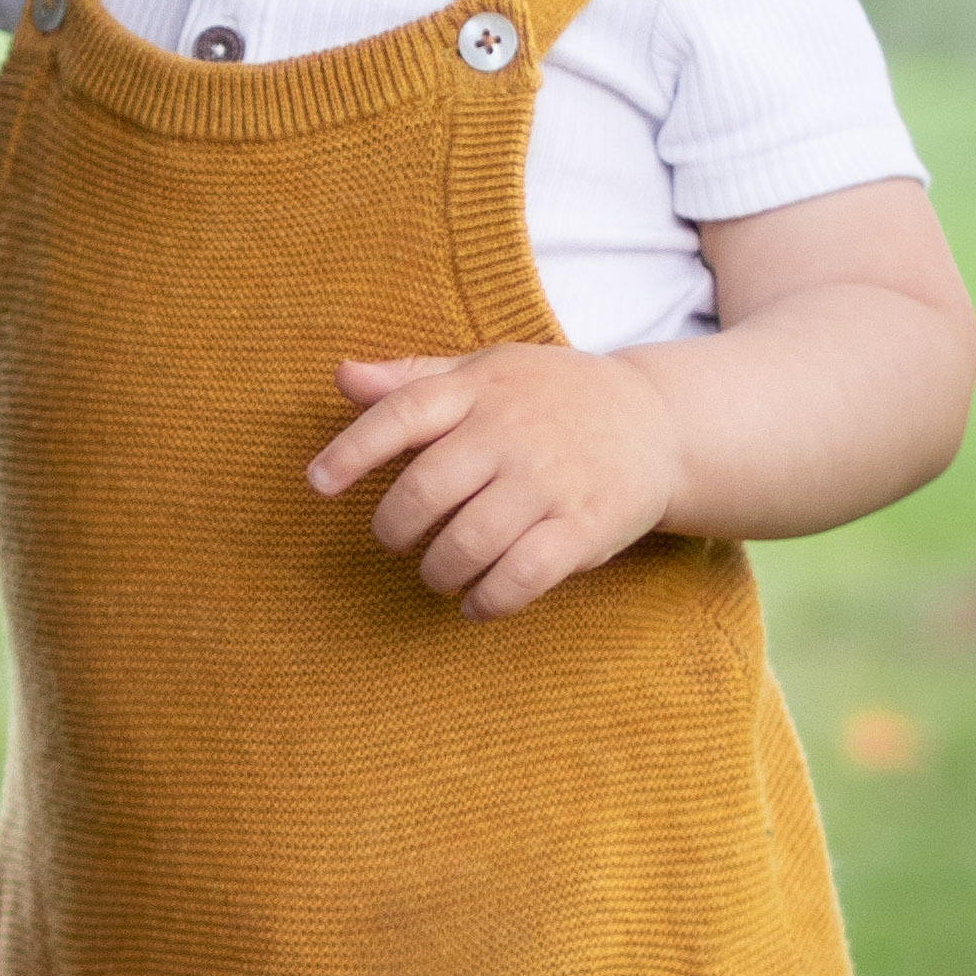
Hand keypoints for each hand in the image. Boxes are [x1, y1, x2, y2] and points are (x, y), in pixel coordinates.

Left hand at [309, 343, 677, 617]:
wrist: (657, 422)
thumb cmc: (552, 398)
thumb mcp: (488, 371)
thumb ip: (414, 379)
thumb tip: (341, 376)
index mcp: (481, 390)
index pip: (404, 413)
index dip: (352, 450)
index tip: (318, 485)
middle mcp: (513, 432)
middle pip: (426, 489)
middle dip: (394, 528)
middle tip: (395, 539)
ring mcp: (551, 481)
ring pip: (468, 542)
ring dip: (438, 572)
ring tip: (438, 574)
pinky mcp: (584, 527)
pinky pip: (522, 577)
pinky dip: (488, 601)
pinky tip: (476, 604)